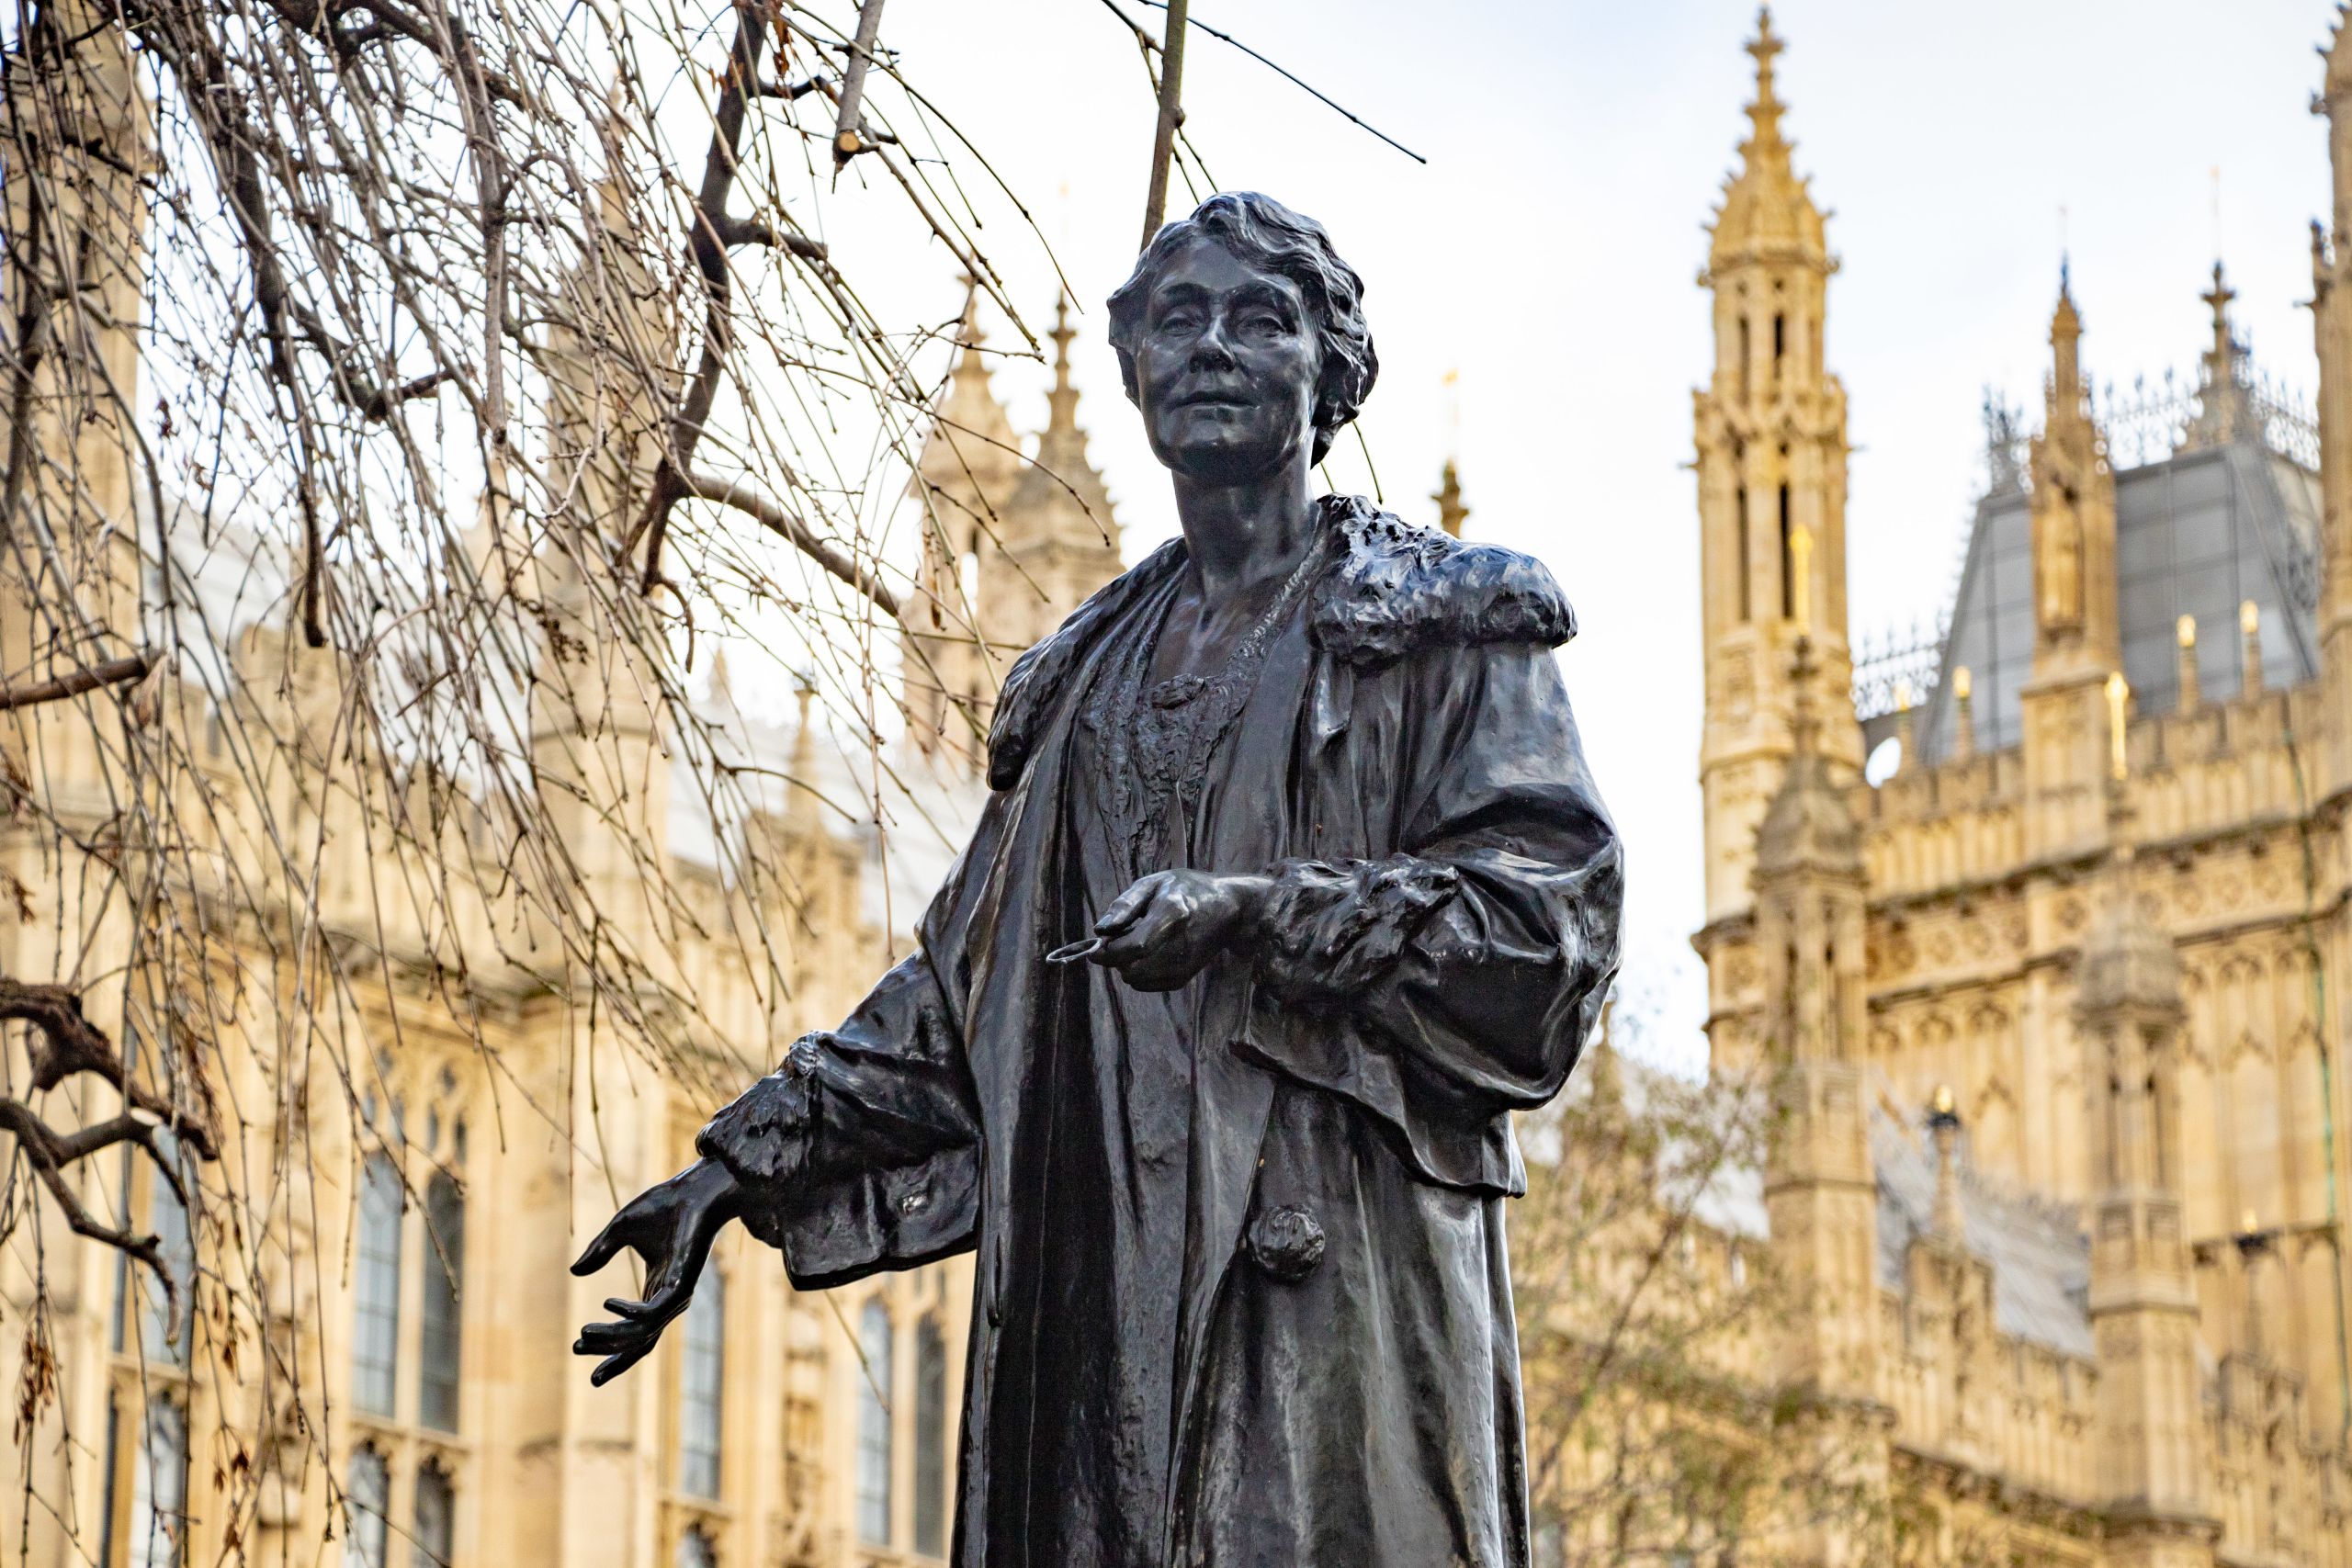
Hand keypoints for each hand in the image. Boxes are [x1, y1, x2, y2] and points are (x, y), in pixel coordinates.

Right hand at [570, 1157, 742, 1385]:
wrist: (695, 1189)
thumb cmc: (664, 1205)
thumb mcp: (621, 1229)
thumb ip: (600, 1252)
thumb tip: (575, 1273)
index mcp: (656, 1289)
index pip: (634, 1332)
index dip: (608, 1347)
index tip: (579, 1351)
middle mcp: (668, 1298)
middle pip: (638, 1343)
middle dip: (608, 1353)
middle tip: (577, 1350)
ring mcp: (676, 1295)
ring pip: (641, 1332)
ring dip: (610, 1337)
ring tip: (583, 1334)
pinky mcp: (682, 1285)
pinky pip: (653, 1313)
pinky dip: (630, 1313)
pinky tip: (609, 1304)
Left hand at [1089, 869, 1268, 991]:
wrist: (1227, 908)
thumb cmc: (1186, 890)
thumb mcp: (1154, 883)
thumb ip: (1125, 905)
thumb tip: (1099, 930)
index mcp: (1173, 914)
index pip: (1135, 947)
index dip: (1108, 951)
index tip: (1095, 947)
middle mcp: (1182, 943)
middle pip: (1133, 969)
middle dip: (1115, 959)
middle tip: (1118, 939)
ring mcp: (1185, 964)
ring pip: (1137, 980)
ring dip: (1125, 966)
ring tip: (1134, 944)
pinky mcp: (1185, 977)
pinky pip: (1146, 985)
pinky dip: (1137, 973)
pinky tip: (1146, 954)